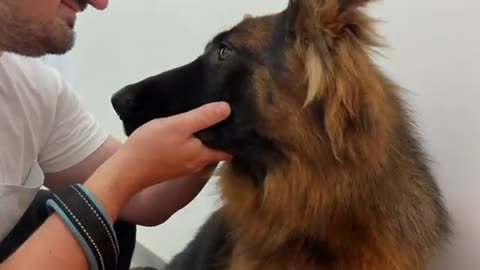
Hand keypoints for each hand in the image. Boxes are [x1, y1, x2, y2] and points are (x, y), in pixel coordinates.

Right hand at [113, 101, 231, 189]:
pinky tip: (189, 129)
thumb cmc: (152, 146)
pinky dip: (193, 141)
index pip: (231, 148)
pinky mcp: (173, 165)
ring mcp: (185, 166)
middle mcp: (198, 163)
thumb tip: (228, 109)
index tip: (242, 120)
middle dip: (222, 133)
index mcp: (204, 155)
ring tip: (209, 117)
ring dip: (207, 136)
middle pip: (217, 148)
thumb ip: (203, 118)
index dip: (237, 135)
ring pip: (203, 149)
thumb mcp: (178, 125)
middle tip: (226, 113)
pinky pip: (189, 151)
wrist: (126, 170)